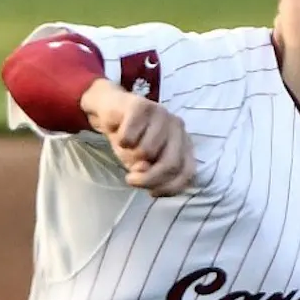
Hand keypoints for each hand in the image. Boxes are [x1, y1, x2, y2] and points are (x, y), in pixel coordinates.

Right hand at [80, 79, 196, 196]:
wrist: (112, 110)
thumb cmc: (132, 140)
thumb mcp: (141, 163)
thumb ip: (149, 172)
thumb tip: (144, 170)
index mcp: (183, 143)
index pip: (187, 173)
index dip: (169, 189)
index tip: (151, 193)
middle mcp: (177, 127)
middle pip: (171, 164)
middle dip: (148, 179)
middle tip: (131, 180)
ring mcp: (161, 114)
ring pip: (147, 151)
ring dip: (130, 156)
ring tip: (126, 148)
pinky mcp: (142, 106)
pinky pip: (129, 137)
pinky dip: (120, 141)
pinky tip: (119, 134)